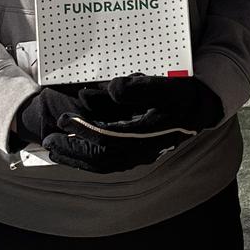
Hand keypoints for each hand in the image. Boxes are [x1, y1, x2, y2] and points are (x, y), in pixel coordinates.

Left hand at [10, 76, 221, 174]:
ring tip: (54, 149)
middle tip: (49, 140)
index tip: (63, 119)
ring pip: (101, 164)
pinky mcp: (134, 154)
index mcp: (146, 135)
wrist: (199, 108)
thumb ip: (139, 87)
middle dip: (73, 149)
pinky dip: (86, 160)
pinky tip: (72, 153)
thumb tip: (111, 89)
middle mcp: (140, 151)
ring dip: (76, 157)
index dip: (84, 130)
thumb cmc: (181, 95)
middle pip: (100, 157)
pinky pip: (106, 163)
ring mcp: (137, 155)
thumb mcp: (166, 86)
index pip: (109, 138)